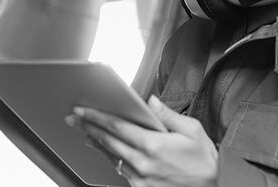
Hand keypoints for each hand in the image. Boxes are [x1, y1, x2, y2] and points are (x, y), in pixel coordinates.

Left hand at [65, 96, 217, 186]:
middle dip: (88, 127)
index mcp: (153, 145)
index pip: (117, 126)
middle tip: (73, 119)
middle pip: (108, 141)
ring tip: (85, 133)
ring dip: (96, 143)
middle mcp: (143, 163)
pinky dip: (111, 158)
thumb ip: (167, 115)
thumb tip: (150, 101)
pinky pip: (121, 170)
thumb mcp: (192, 130)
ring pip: (111, 156)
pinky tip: (107, 151)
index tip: (82, 110)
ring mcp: (140, 178)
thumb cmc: (203, 160)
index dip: (96, 117)